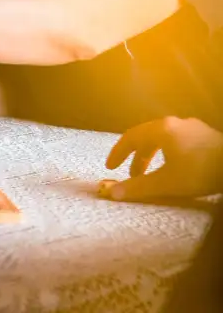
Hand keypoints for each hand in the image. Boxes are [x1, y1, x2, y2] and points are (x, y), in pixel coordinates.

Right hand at [104, 117, 222, 201]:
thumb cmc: (200, 172)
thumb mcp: (167, 183)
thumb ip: (139, 187)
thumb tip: (112, 193)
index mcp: (161, 129)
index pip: (130, 137)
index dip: (118, 153)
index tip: (110, 167)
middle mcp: (174, 123)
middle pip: (146, 137)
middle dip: (137, 157)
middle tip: (132, 175)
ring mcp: (192, 127)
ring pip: (163, 138)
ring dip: (153, 156)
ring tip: (153, 173)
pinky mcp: (206, 135)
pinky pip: (178, 140)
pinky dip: (167, 153)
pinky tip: (175, 166)